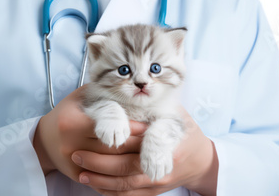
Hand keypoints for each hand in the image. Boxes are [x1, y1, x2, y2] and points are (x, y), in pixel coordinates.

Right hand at [32, 86, 147, 181]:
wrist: (44, 139)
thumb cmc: (69, 112)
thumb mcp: (82, 97)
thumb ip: (104, 92)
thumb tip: (134, 87)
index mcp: (72, 122)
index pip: (112, 126)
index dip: (134, 128)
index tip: (150, 126)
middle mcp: (71, 144)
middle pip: (115, 148)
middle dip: (140, 145)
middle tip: (157, 140)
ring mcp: (73, 163)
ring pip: (113, 165)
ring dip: (135, 160)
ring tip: (151, 153)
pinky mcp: (77, 176)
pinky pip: (105, 177)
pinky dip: (122, 174)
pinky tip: (136, 168)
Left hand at [73, 107, 218, 195]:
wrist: (202, 161)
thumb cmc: (184, 132)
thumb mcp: (174, 113)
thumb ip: (152, 105)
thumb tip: (120, 93)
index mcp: (169, 140)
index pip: (138, 142)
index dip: (114, 140)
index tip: (94, 135)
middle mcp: (165, 164)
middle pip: (126, 167)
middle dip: (98, 163)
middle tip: (76, 155)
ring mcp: (160, 182)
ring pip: (124, 185)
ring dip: (99, 180)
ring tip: (80, 172)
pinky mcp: (155, 193)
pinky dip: (110, 192)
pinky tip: (95, 185)